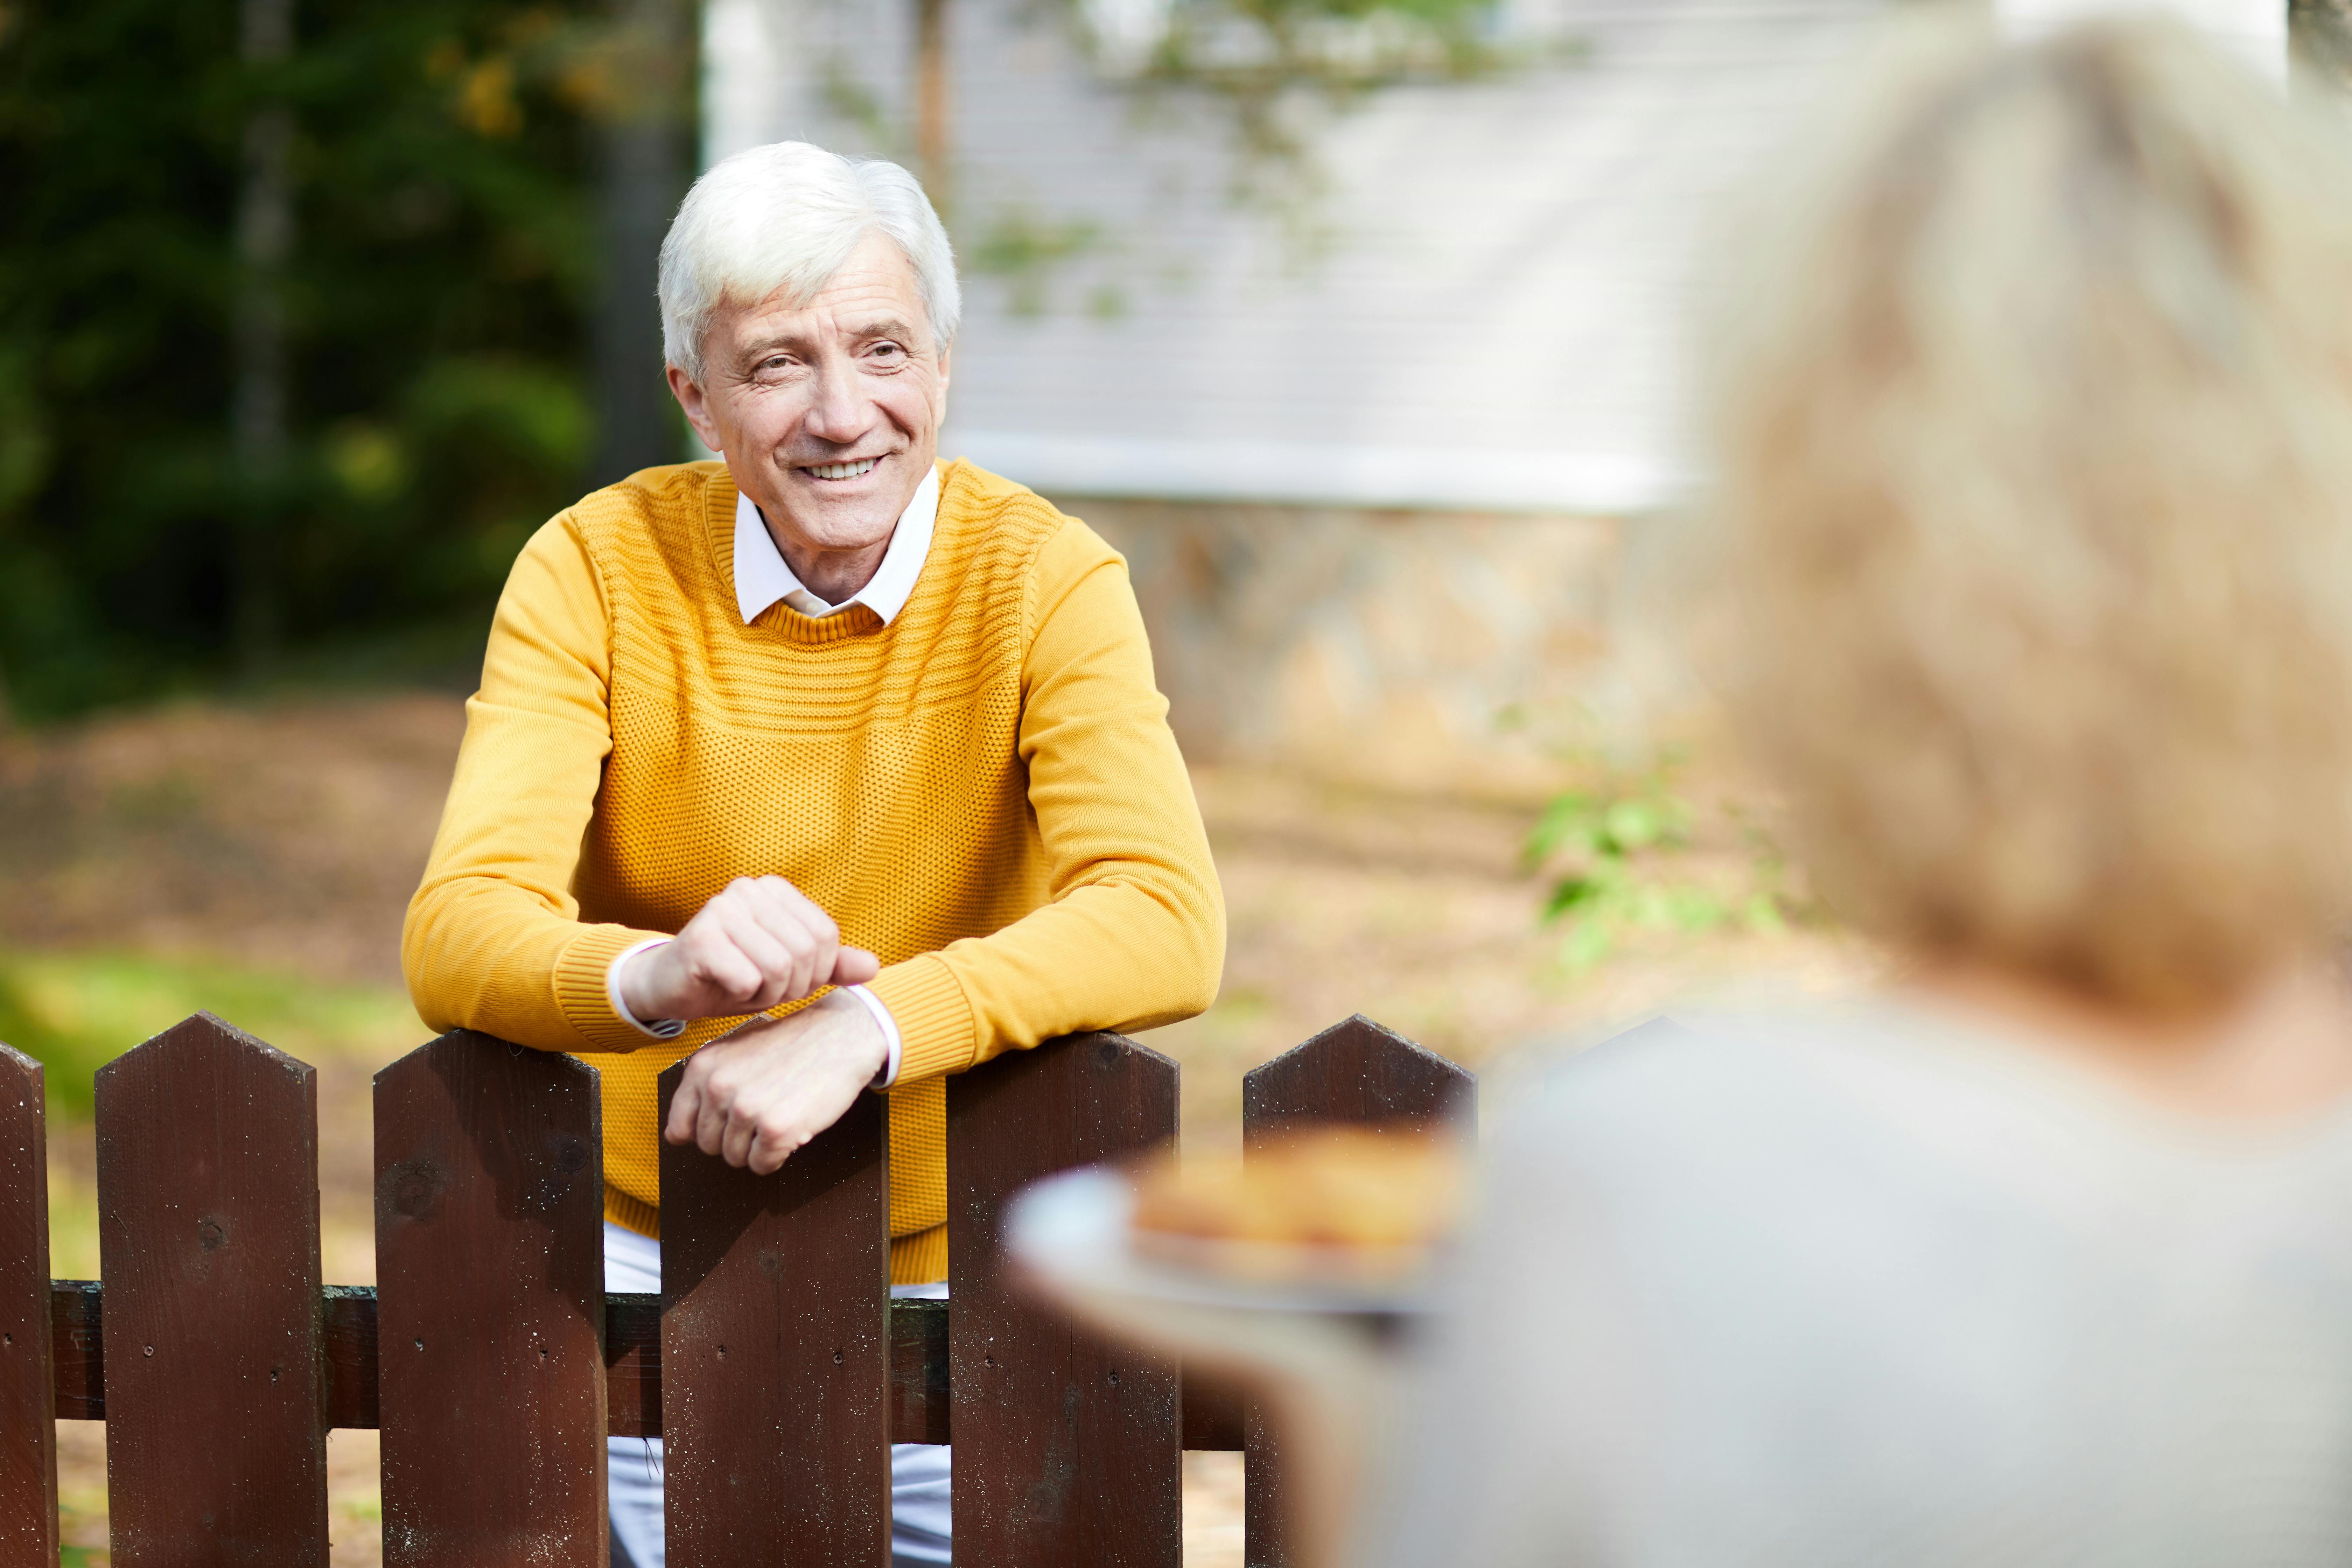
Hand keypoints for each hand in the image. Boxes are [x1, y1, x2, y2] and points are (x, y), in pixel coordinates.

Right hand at [620, 875, 879, 1023]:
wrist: (670, 986)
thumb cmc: (732, 975)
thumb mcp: (788, 971)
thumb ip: (830, 966)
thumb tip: (874, 967)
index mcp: (774, 889)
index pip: (825, 936)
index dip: (815, 972)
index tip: (787, 980)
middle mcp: (748, 890)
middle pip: (803, 953)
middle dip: (790, 986)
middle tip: (763, 989)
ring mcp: (721, 909)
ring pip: (778, 968)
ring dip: (766, 994)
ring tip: (744, 987)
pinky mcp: (700, 937)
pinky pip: (747, 980)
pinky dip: (743, 996)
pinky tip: (724, 987)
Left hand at [662, 990, 888, 1172]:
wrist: (841, 1035)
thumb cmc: (792, 1045)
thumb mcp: (736, 1053)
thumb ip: (704, 1088)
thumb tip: (676, 1136)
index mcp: (703, 1067)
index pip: (680, 1128)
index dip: (707, 1131)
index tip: (728, 1121)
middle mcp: (718, 1087)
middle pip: (709, 1146)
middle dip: (735, 1138)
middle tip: (763, 1113)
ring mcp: (745, 1109)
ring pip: (735, 1158)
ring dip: (758, 1147)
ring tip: (779, 1115)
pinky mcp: (775, 1129)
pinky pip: (763, 1165)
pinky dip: (778, 1156)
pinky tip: (791, 1128)